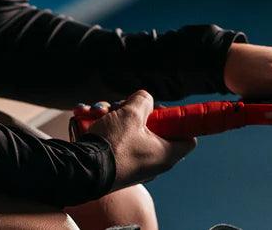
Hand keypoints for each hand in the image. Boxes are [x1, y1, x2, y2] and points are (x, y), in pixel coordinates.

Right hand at [75, 90, 196, 191]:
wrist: (83, 170)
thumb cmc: (113, 146)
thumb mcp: (131, 114)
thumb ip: (143, 101)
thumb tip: (144, 100)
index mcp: (166, 153)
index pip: (189, 138)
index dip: (178, 120)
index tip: (162, 109)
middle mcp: (152, 161)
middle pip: (154, 127)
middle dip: (136, 111)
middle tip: (124, 105)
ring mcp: (134, 162)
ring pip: (131, 129)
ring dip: (115, 114)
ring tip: (100, 110)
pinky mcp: (116, 162)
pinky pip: (116, 138)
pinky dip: (105, 125)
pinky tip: (88, 115)